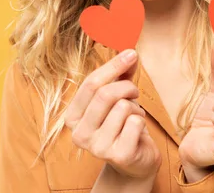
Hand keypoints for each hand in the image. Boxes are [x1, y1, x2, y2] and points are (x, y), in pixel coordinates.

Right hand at [64, 49, 161, 179]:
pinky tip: (137, 130)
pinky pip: (135, 123)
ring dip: (135, 107)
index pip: (90, 84)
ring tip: (133, 116)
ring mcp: (97, 147)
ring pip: (123, 107)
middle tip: (134, 91)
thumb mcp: (116, 98)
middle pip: (105, 94)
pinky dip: (141, 121)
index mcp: (72, 117)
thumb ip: (120, 75)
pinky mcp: (118, 156)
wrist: (134, 162)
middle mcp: (79, 134)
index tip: (131, 54)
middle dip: (126, 87)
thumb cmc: (122, 125)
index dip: (113, 66)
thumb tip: (129, 53)